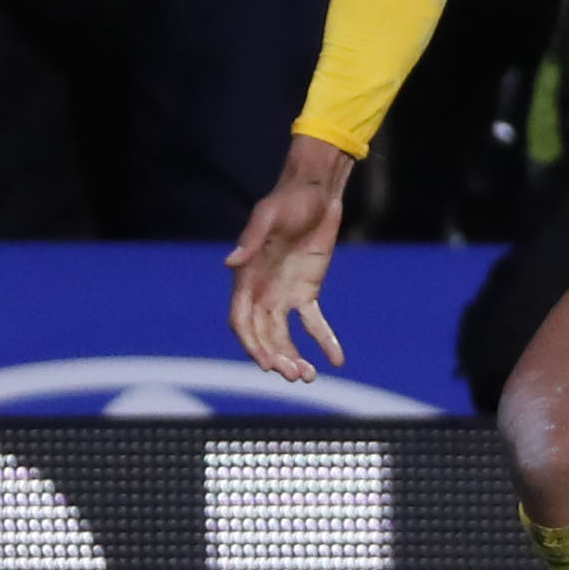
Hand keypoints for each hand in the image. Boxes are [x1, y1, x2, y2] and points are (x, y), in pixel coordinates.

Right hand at [227, 136, 357, 382]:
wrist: (316, 192)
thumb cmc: (288, 200)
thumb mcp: (268, 216)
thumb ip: (251, 239)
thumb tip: (231, 263)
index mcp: (247, 278)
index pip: (243, 321)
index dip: (253, 344)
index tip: (269, 364)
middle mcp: (262, 291)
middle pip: (264, 335)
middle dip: (277, 357)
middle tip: (297, 376)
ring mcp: (284, 294)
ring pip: (284, 335)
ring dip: (294, 356)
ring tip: (309, 377)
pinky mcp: (307, 292)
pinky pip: (313, 323)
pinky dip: (323, 342)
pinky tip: (336, 359)